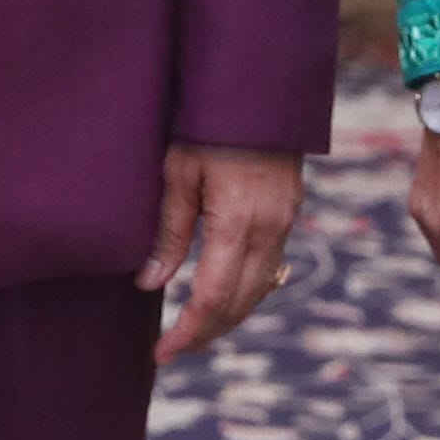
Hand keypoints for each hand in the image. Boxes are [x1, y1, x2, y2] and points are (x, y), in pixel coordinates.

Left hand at [139, 143, 303, 362]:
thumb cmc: (207, 124)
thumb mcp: (178, 173)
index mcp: (237, 224)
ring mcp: (285, 223)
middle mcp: (269, 230)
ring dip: (228, 316)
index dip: (187, 332)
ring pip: (259, 290)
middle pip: (239, 304)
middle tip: (173, 350)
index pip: (211, 298)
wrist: (259, 87)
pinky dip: (247, 291)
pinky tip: (225, 295)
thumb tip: (151, 284)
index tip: (163, 352)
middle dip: (206, 333)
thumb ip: (169, 232)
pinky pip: (271, 268)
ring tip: (195, 330)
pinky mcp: (289, 212)